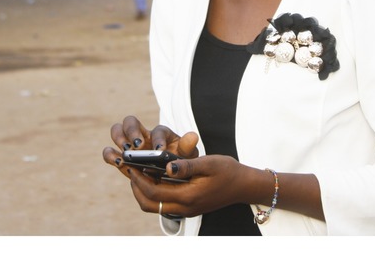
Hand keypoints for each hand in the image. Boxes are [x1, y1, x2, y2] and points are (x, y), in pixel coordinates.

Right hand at [103, 116, 197, 164]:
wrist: (169, 177)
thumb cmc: (179, 163)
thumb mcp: (187, 156)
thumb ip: (188, 147)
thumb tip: (193, 136)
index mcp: (160, 133)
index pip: (157, 130)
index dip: (157, 139)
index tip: (160, 150)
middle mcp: (142, 134)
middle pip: (130, 121)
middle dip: (132, 132)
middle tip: (137, 146)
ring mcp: (129, 144)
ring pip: (117, 131)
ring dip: (119, 139)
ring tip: (126, 153)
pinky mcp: (121, 157)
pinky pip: (110, 151)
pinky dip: (110, 155)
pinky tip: (118, 162)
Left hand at [123, 154, 258, 218]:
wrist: (243, 186)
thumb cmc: (228, 171)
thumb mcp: (209, 163)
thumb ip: (187, 165)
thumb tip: (166, 166)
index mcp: (188, 196)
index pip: (153, 192)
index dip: (138, 179)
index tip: (131, 165)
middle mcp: (185, 208)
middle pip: (149, 204)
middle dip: (136, 188)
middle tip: (131, 170)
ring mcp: (186, 210)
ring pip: (154, 207)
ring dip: (143, 192)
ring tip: (139, 173)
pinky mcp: (187, 208)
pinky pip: (163, 204)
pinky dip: (154, 193)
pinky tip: (154, 177)